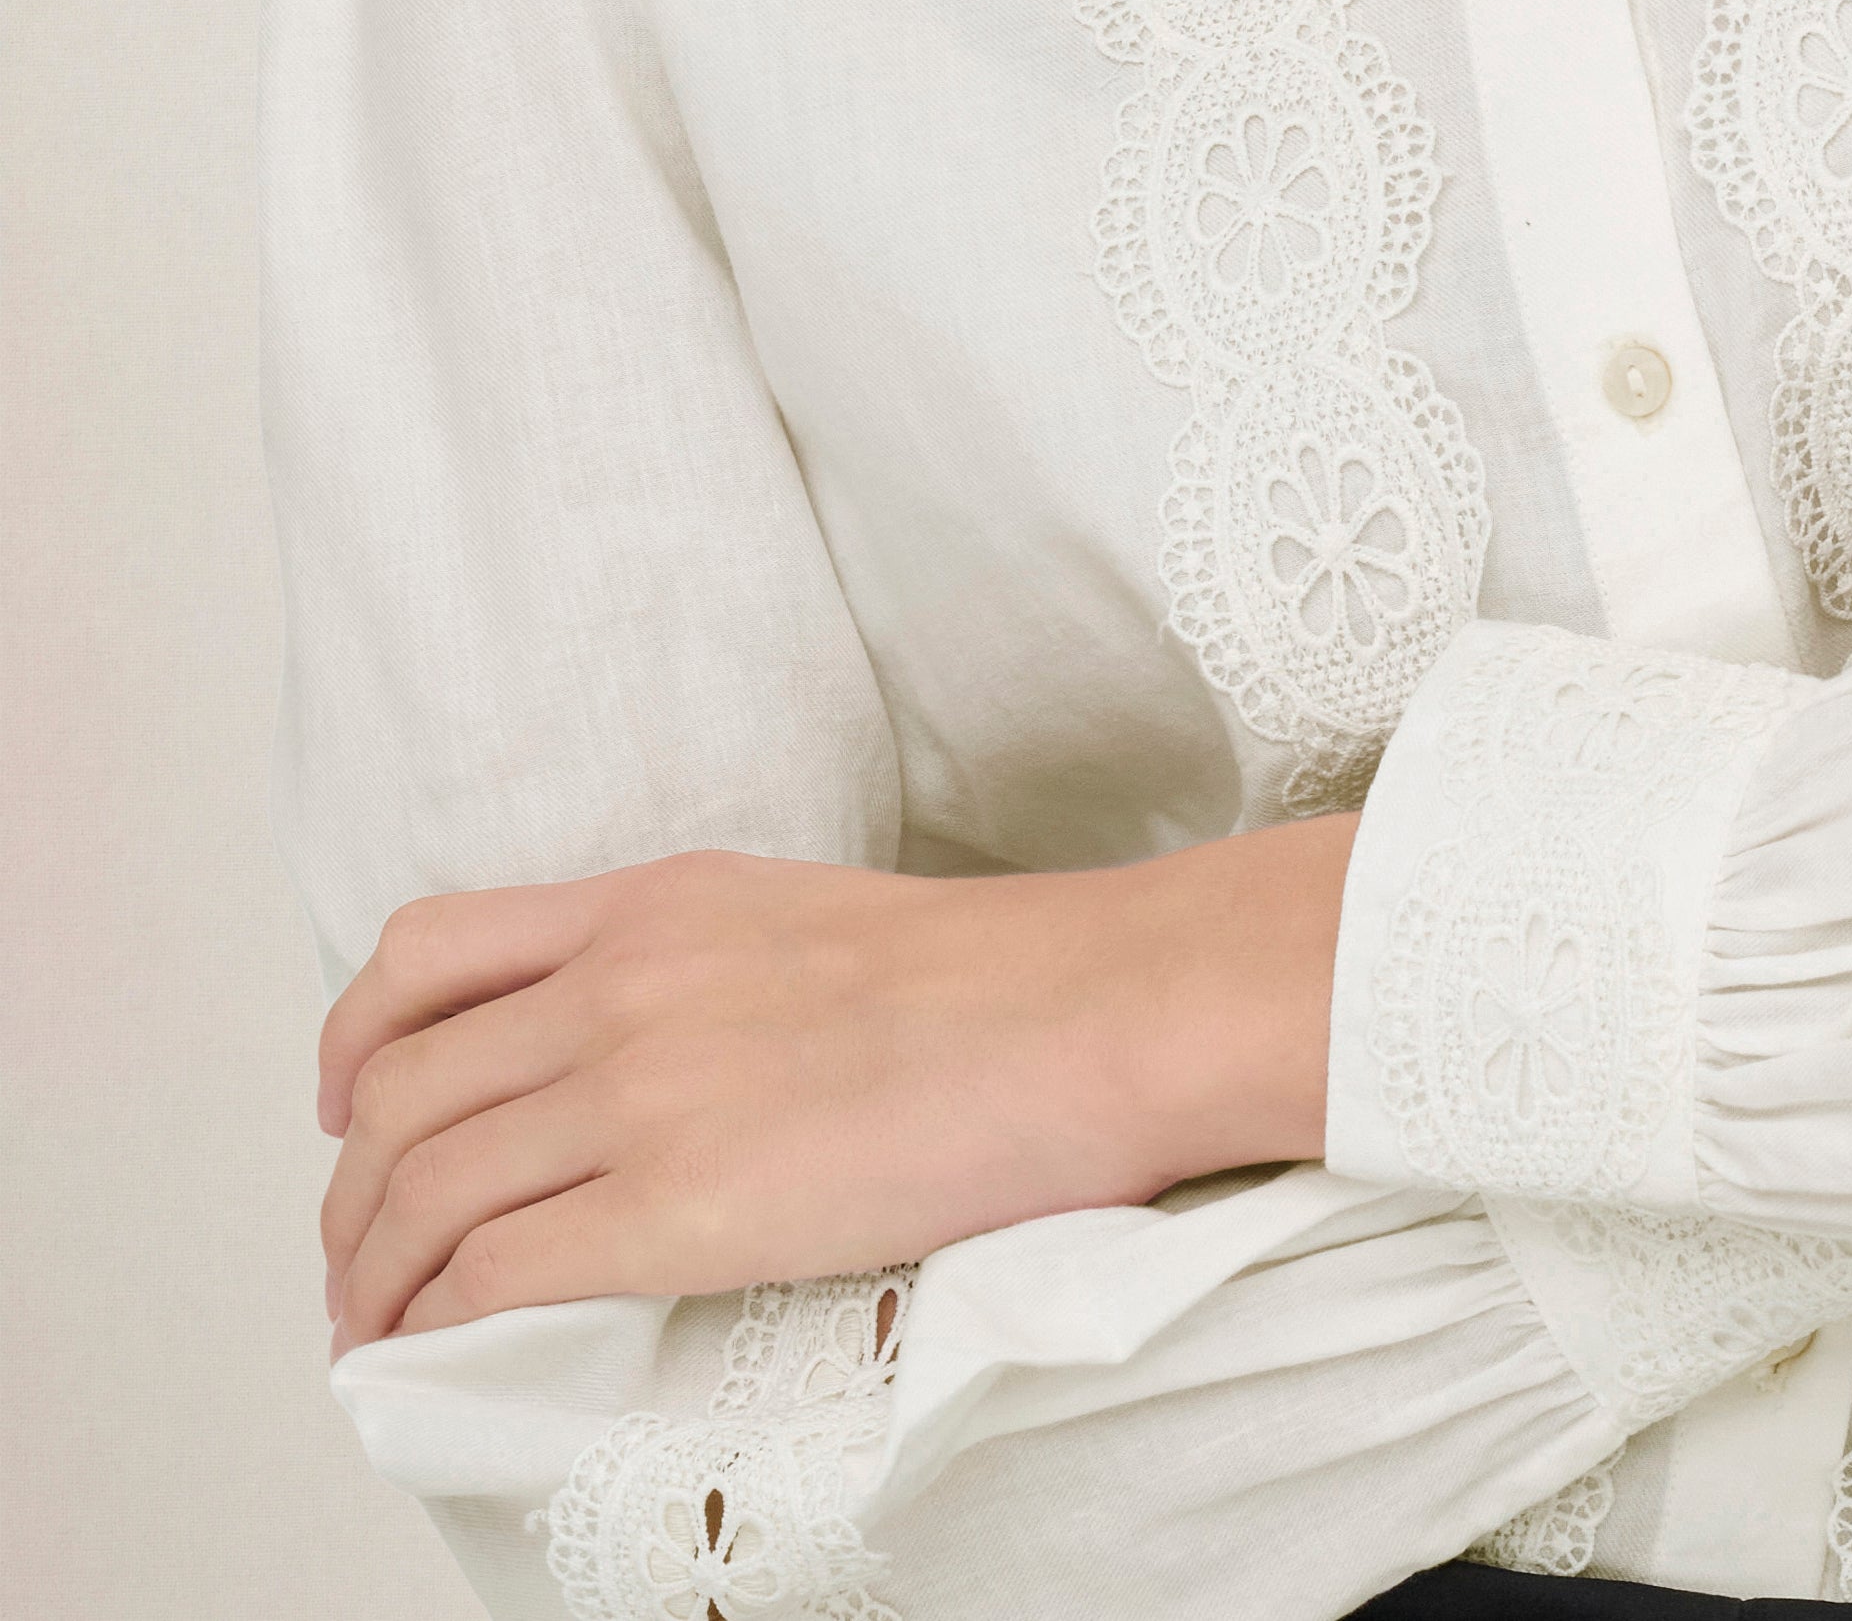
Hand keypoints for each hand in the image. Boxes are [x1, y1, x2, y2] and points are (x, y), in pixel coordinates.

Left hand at [316, 810, 1354, 1355]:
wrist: (1093, 1011)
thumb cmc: (1004, 979)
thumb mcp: (810, 920)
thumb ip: (705, 966)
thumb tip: (656, 1059)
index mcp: (655, 902)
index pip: (428, 952)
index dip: (354, 1041)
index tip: (347, 1106)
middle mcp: (620, 983)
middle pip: (400, 1087)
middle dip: (350, 1190)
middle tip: (357, 1258)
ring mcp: (641, 1089)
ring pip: (420, 1189)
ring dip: (370, 1276)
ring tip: (374, 1331)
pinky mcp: (675, 1206)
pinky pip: (489, 1275)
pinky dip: (429, 1325)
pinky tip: (429, 1359)